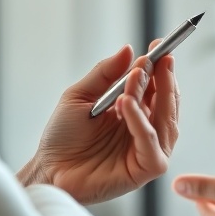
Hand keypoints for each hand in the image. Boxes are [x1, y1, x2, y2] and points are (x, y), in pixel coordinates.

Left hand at [17, 42, 179, 204]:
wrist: (48, 169)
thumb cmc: (62, 136)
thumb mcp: (80, 95)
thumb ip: (105, 73)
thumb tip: (129, 50)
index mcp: (134, 111)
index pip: (157, 87)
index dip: (160, 66)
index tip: (159, 45)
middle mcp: (145, 129)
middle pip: (166, 101)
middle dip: (164, 77)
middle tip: (159, 57)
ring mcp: (146, 149)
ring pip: (164, 121)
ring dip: (152, 94)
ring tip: (136, 75)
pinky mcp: (143, 169)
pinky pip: (150, 143)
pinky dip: (140, 122)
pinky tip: (126, 103)